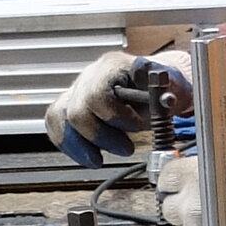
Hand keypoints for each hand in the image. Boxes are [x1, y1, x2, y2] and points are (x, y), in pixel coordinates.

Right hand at [44, 49, 184, 163]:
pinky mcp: (70, 105)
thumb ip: (165, 94)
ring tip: (99, 160)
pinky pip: (55, 125)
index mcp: (111, 66)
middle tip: (126, 149)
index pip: (98, 95)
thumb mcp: (170, 86)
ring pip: (59, 119)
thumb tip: (163, 100)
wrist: (155, 83)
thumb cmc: (161, 85)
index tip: (136, 128)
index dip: (116, 117)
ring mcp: (76, 90)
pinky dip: (69, 144)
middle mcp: (89, 76)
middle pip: (76, 112)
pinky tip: (88, 155)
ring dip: (80, 145)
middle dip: (100, 137)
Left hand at [161, 141, 225, 225]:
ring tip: (218, 221)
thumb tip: (218, 150)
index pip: (166, 176)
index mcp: (197, 176)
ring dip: (192, 224)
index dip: (174, 179)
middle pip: (169, 204)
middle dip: (182, 202)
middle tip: (204, 202)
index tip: (181, 182)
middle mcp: (190, 204)